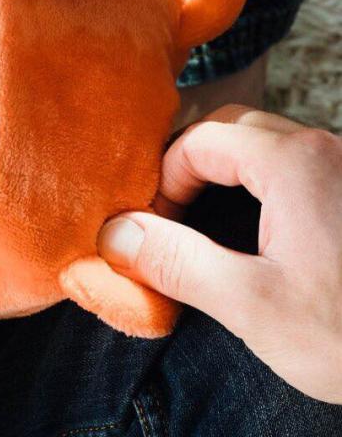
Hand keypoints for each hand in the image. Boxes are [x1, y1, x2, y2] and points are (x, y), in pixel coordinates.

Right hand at [98, 105, 341, 403]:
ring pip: (266, 143)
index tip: (157, 226)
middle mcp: (325, 150)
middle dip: (191, 165)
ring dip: (226, 172)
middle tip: (175, 216)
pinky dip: (260, 183)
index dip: (164, 179)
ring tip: (208, 222)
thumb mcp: (256, 308)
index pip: (199, 140)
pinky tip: (260, 229)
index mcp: (294, 164)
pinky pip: (295, 165)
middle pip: (232, 128)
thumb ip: (179, 264)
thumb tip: (115, 235)